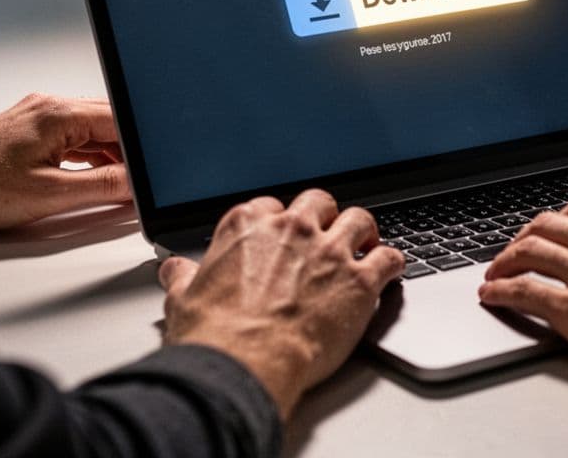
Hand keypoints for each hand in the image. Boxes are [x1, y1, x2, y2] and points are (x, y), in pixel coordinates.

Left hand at [0, 93, 130, 235]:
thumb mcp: (52, 194)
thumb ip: (103, 187)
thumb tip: (135, 185)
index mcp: (57, 113)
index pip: (121, 121)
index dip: (142, 148)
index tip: (153, 169)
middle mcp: (47, 106)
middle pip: (108, 122)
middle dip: (127, 152)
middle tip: (138, 181)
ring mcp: (36, 117)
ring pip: (90, 131)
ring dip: (108, 156)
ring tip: (115, 185)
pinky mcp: (27, 131)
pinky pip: (71, 138)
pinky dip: (86, 156)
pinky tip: (90, 178)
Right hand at [158, 190, 404, 420]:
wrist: (244, 365)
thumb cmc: (215, 337)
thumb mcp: (183, 300)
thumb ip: (184, 277)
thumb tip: (175, 270)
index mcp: (248, 227)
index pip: (271, 206)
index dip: (280, 222)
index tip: (283, 235)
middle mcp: (292, 230)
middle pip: (319, 203)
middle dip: (324, 216)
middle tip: (327, 234)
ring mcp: (329, 252)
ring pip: (359, 219)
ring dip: (363, 231)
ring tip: (366, 243)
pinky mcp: (359, 281)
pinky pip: (389, 257)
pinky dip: (393, 261)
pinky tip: (390, 269)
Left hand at [480, 196, 567, 408]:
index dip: (562, 218)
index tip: (553, 227)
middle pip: (549, 223)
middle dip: (526, 234)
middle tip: (518, 247)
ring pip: (528, 250)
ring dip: (504, 260)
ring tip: (494, 272)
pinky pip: (522, 291)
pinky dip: (500, 291)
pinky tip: (491, 296)